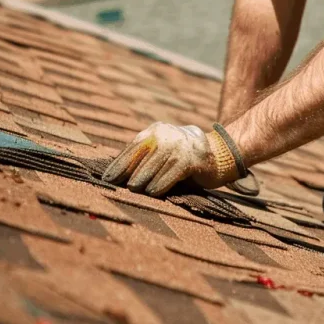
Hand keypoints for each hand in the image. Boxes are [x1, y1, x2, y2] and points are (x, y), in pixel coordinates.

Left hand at [102, 122, 219, 195]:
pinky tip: (153, 192)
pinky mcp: (192, 159)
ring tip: (133, 190)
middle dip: (127, 173)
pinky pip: (171, 173)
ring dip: (142, 180)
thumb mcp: (162, 152)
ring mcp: (180, 145)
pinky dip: (161, 184)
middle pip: (141, 157)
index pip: (132, 148)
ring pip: (154, 166)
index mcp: (156, 131)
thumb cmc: (182, 158)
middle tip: (116, 186)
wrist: (217, 154)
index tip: (106, 179)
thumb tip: (117, 175)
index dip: (118, 164)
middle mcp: (167, 135)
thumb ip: (144, 158)